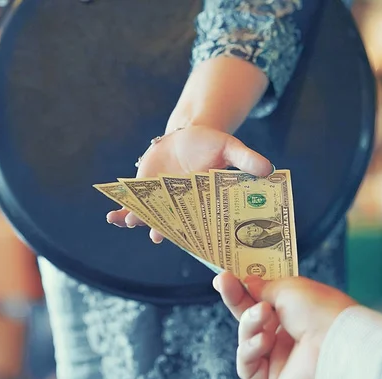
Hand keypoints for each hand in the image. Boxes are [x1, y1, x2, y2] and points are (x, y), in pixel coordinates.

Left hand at [105, 126, 272, 242]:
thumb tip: (270, 169)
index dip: (194, 232)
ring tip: (129, 220)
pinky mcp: (145, 193)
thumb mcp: (230, 148)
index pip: (201, 221)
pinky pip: (132, 205)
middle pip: (172, 222)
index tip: (189, 239)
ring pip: (150, 217)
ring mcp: (161, 201)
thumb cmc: (212, 144)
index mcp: (204, 202)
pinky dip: (121, 211)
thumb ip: (246, 160)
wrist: (187, 136)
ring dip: (139, 220)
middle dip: (163, 229)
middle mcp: (182, 207)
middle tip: (156, 235)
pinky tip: (111, 216)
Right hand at [214, 272, 356, 378]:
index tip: (225, 276)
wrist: (335, 343)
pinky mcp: (274, 378)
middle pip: (250, 317)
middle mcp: (287, 334)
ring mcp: (280, 357)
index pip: (263, 299)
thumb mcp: (288, 288)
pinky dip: (251, 349)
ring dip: (249, 324)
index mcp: (296, 311)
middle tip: (223, 282)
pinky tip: (266, 340)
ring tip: (263, 316)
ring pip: (246, 338)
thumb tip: (247, 282)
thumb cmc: (319, 310)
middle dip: (235, 299)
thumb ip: (263, 287)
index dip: (243, 288)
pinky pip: (247, 365)